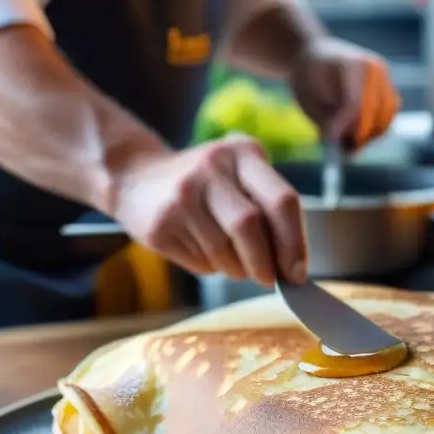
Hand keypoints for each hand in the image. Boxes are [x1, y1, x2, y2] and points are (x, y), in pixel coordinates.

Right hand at [109, 134, 306, 287]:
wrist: (136, 179)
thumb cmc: (205, 186)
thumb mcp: (239, 177)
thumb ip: (269, 211)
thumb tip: (292, 267)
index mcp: (242, 153)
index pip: (282, 201)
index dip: (294, 243)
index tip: (298, 273)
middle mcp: (212, 167)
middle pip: (250, 226)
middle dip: (265, 263)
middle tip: (268, 280)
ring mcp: (182, 195)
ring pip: (225, 252)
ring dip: (236, 268)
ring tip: (231, 260)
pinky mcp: (161, 224)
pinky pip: (201, 263)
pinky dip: (212, 268)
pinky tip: (202, 250)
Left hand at [290, 37, 400, 147]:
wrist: (318, 57)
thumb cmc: (309, 79)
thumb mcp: (309, 99)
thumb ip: (324, 121)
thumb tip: (337, 143)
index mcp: (351, 64)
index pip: (353, 103)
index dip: (343, 128)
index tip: (329, 142)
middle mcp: (374, 69)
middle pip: (374, 114)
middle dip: (356, 137)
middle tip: (340, 151)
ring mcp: (386, 80)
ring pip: (384, 121)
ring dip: (367, 137)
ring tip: (345, 141)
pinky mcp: (390, 92)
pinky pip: (386, 120)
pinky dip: (373, 132)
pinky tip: (355, 133)